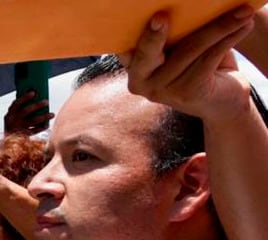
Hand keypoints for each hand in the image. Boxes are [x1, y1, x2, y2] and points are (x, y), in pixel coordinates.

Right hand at [3, 92, 52, 134]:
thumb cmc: (13, 126)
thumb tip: (36, 98)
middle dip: (37, 105)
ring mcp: (18, 129)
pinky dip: (41, 128)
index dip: (24, 97)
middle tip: (47, 102)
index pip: (16, 103)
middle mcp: (13, 121)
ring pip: (32, 121)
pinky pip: (34, 131)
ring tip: (52, 114)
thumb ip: (20, 109)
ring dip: (43, 117)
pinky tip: (47, 125)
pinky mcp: (23, 136)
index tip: (34, 92)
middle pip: (26, 111)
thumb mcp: (13, 118)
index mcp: (9, 114)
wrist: (8, 144)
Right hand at [121, 6, 255, 123]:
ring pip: (190, 49)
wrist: (221, 100)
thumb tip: (183, 8)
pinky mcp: (187, 92)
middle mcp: (140, 82)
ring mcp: (162, 91)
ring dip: (219, 26)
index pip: (127, 47)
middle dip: (155, 33)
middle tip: (162, 17)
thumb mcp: (180, 49)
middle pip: (150, 50)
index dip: (133, 33)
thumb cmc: (199, 66)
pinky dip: (229, 38)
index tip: (148, 18)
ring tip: (242, 11)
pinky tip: (243, 26)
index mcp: (132, 68)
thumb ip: (172, 36)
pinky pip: (208, 58)